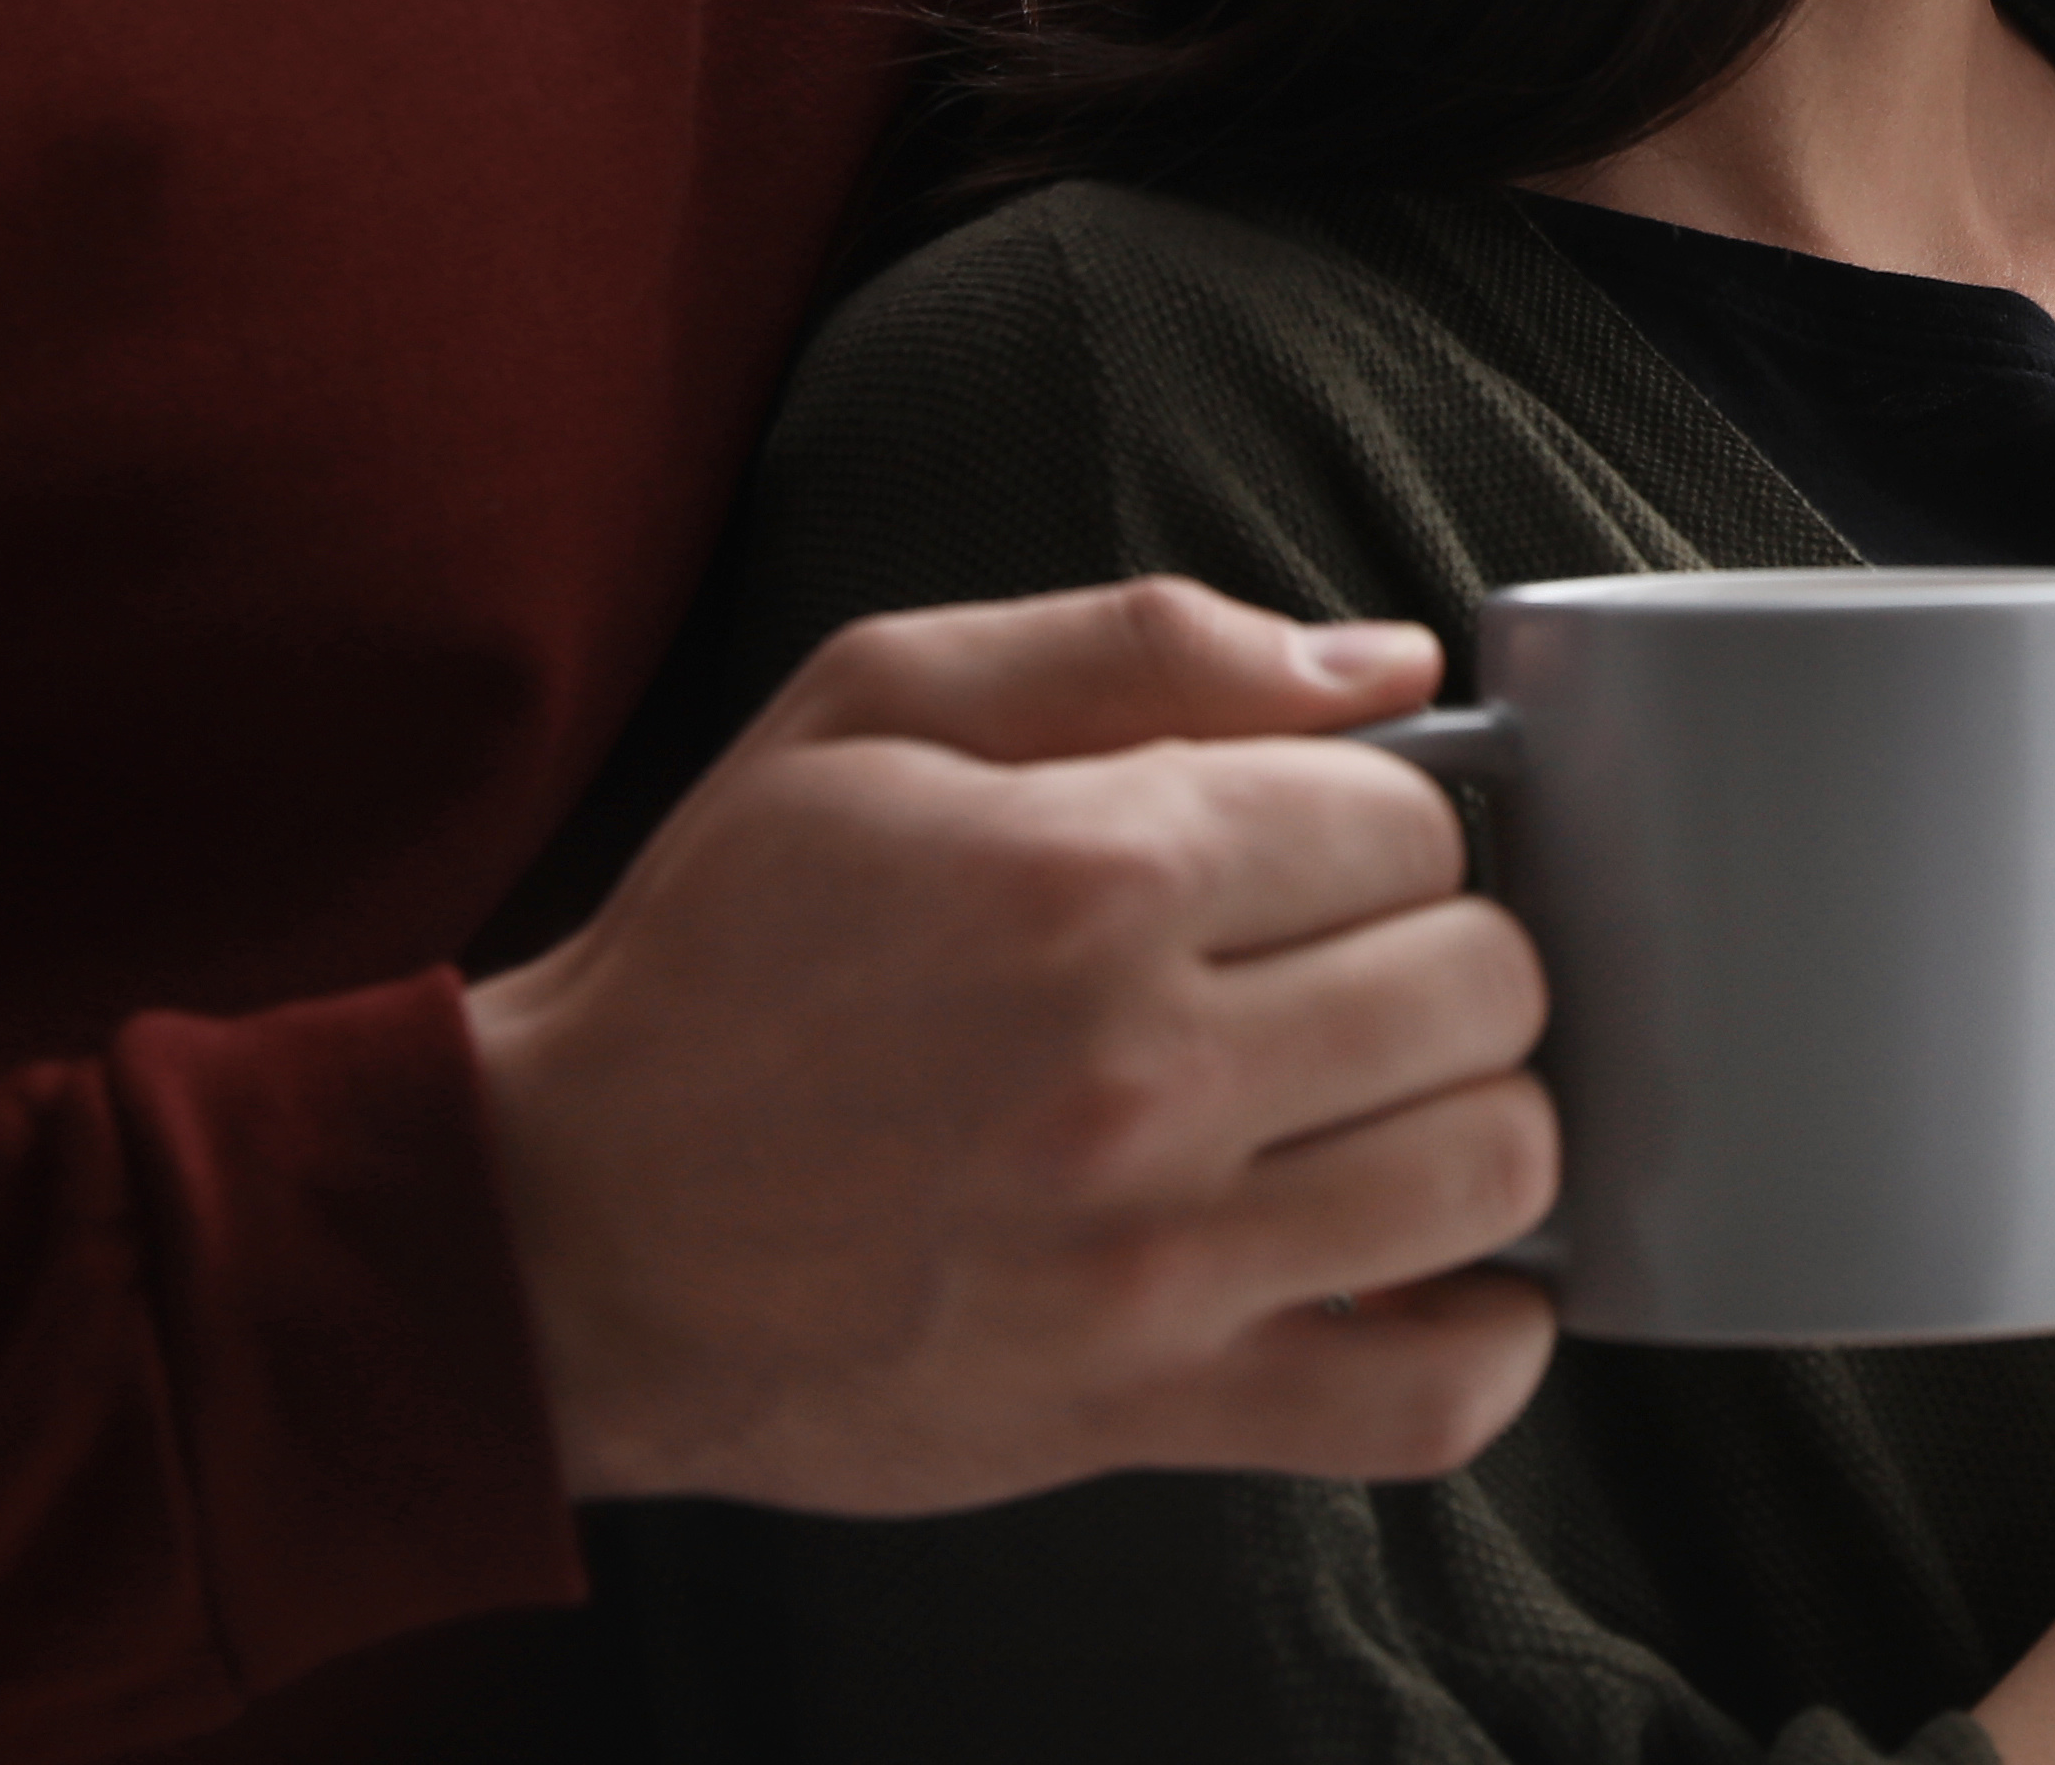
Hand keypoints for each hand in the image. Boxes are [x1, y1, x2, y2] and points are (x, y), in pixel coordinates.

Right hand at [468, 579, 1561, 1508]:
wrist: (559, 1228)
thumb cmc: (720, 953)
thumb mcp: (876, 703)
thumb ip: (1146, 643)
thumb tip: (1386, 663)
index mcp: (1087, 872)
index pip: (1413, 821)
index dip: (1384, 823)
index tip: (1317, 856)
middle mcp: (1139, 1069)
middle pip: (1484, 985)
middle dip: (1448, 956)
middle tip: (1352, 975)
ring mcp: (1153, 1259)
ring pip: (1495, 1167)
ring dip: (1474, 1122)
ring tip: (1386, 1107)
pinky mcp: (1145, 1410)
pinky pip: (1426, 1398)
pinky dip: (1489, 1340)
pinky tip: (1443, 1276)